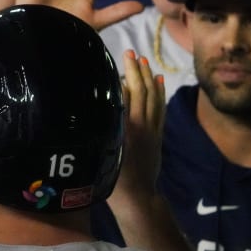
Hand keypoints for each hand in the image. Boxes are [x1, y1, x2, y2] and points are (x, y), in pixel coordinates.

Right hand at [109, 50, 164, 205]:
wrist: (137, 198)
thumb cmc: (112, 179)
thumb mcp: (99, 153)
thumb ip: (99, 130)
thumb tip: (91, 108)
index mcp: (125, 128)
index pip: (127, 94)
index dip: (126, 74)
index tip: (123, 58)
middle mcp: (141, 126)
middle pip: (142, 92)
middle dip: (137, 70)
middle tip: (132, 53)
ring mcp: (152, 131)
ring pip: (154, 98)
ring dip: (149, 78)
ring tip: (144, 62)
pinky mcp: (158, 137)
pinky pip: (160, 109)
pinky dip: (160, 93)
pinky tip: (159, 82)